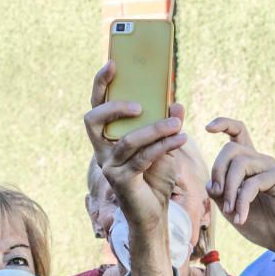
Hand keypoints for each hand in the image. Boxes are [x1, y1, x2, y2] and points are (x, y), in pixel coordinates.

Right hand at [84, 61, 187, 231]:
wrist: (155, 212)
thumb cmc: (155, 177)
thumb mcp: (164, 145)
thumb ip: (168, 125)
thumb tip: (176, 103)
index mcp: (108, 137)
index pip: (97, 106)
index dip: (100, 84)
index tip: (112, 63)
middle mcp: (102, 150)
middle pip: (93, 120)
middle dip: (113, 106)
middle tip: (139, 104)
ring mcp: (110, 166)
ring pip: (128, 140)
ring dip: (154, 129)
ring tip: (176, 124)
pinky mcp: (122, 181)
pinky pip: (143, 158)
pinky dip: (164, 145)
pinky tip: (180, 138)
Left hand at [206, 117, 274, 255]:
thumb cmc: (259, 222)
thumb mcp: (230, 208)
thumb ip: (219, 193)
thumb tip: (209, 182)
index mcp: (248, 164)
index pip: (238, 132)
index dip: (223, 124)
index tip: (207, 128)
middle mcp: (260, 161)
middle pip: (230, 149)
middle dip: (217, 171)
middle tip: (216, 194)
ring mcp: (270, 168)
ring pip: (240, 164)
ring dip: (229, 190)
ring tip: (230, 211)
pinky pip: (253, 183)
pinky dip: (242, 202)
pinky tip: (240, 218)